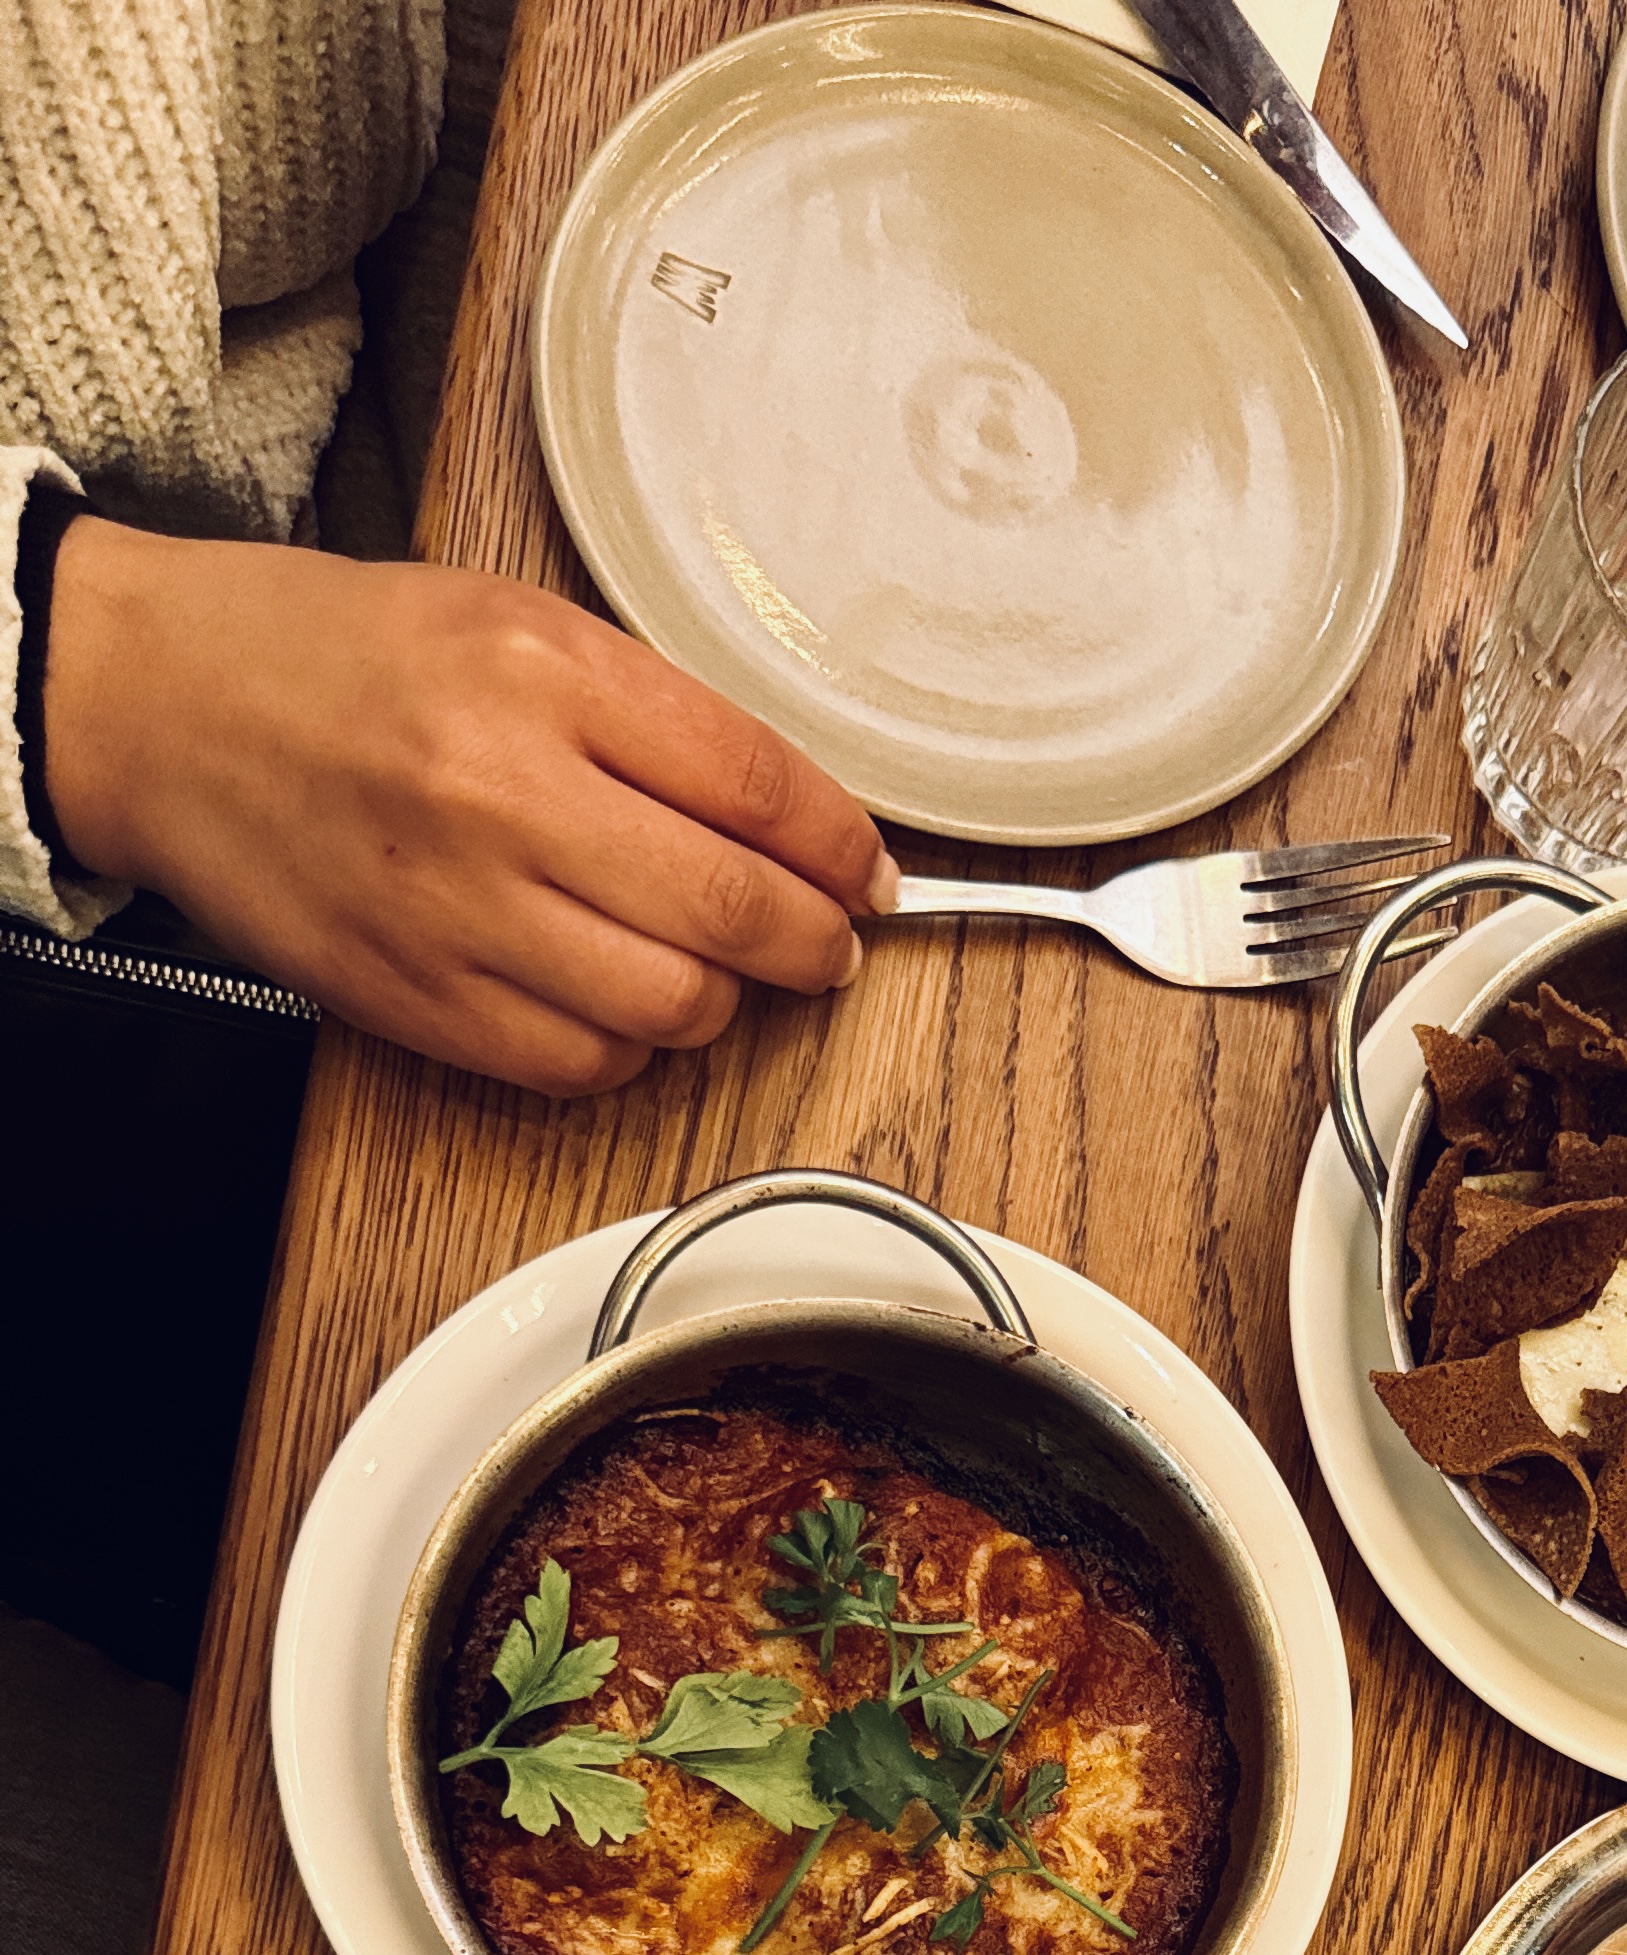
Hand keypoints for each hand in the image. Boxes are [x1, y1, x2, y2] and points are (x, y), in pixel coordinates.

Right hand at [40, 522, 896, 1095]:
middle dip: (813, 944)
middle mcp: (503, 792)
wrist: (160, 704)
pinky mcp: (414, 996)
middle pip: (732, 913)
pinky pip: (581, 1063)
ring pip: (673, 1007)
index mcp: (542, 673)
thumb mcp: (510, 621)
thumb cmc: (339, 655)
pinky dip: (630, 1046)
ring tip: (711, 967)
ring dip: (722, 1002)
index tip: (868, 878)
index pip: (758, 787)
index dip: (842, 851)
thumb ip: (654, 716)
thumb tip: (798, 820)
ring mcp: (456, 908)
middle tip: (827, 944)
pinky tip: (620, 1000)